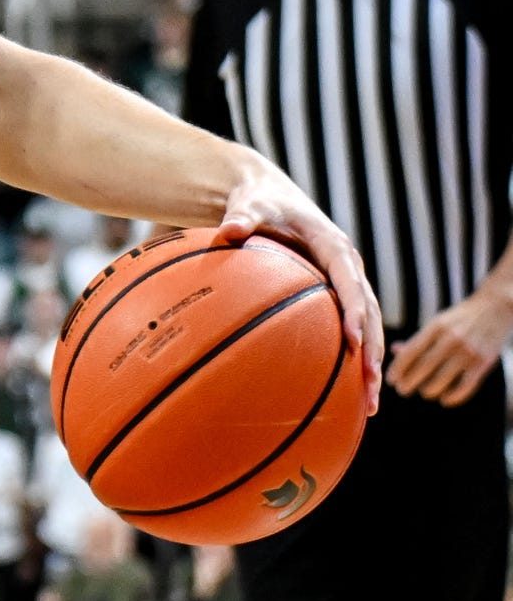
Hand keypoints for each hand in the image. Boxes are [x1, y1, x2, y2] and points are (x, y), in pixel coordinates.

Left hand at [216, 168, 382, 414]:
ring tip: (370, 405)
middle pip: (369, 313)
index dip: (354, 312)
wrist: (267, 196)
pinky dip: (351, 359)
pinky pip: (348, 328)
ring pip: (367, 327)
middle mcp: (348, 268)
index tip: (352, 341)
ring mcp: (345, 283)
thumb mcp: (250, 205)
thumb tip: (227, 231)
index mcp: (335, 248)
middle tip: (371, 386)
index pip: (351, 282)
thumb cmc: (259, 202)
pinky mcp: (335, 296)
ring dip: (370, 363)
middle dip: (372, 350)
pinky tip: (345, 395)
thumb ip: (242, 218)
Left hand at [385, 289, 512, 405]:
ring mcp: (468, 351)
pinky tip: (445, 399)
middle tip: (403, 390)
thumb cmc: (461, 318)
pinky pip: (465, 386)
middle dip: (408, 383)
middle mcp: (451, 339)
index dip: (398, 369)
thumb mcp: (438, 322)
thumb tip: (394, 350)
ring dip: (428, 391)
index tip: (391, 380)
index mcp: (436, 327)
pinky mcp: (483, 363)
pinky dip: (453, 397)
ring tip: (425, 392)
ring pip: (441, 380)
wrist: (496, 308)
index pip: (410, 352)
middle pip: (423, 368)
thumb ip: (418, 338)